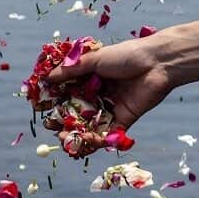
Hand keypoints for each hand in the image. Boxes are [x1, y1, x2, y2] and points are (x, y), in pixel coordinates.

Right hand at [46, 36, 173, 132]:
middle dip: (62, 120)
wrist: (157, 64)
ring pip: (89, 125)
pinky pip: (106, 134)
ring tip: (63, 139)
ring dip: (75, 134)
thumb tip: (47, 77)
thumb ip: (72, 70)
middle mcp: (99, 94)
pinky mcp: (123, 121)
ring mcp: (110, 108)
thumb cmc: (127, 55)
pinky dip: (95, 140)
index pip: (68, 91)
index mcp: (91, 77)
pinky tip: (84, 142)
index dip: (54, 99)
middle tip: (50, 126)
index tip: (41, 106)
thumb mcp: (95, 59)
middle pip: (76, 111)